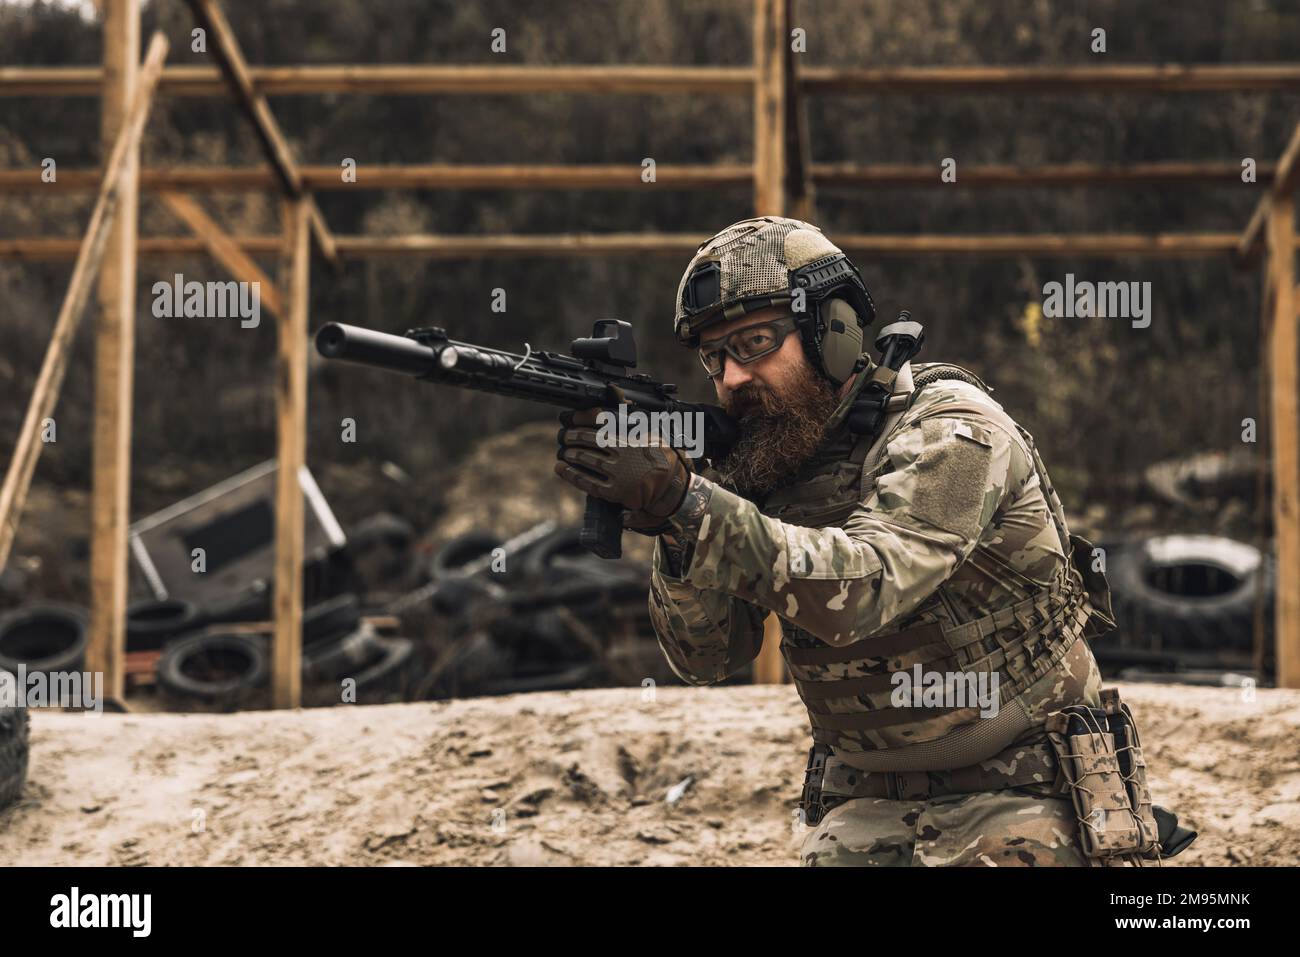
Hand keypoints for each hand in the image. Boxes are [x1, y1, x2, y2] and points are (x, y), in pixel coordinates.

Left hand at [554, 407, 691, 531]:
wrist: (671, 486)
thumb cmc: (661, 458)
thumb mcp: (651, 433)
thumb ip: (633, 419)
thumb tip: (615, 396)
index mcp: (629, 439)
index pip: (600, 423)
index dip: (582, 419)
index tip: (571, 418)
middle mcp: (621, 455)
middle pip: (589, 441)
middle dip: (573, 436)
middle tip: (565, 435)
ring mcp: (617, 474)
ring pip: (587, 460)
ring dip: (572, 454)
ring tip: (564, 451)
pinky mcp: (614, 492)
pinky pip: (588, 482)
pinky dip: (572, 474)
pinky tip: (562, 468)